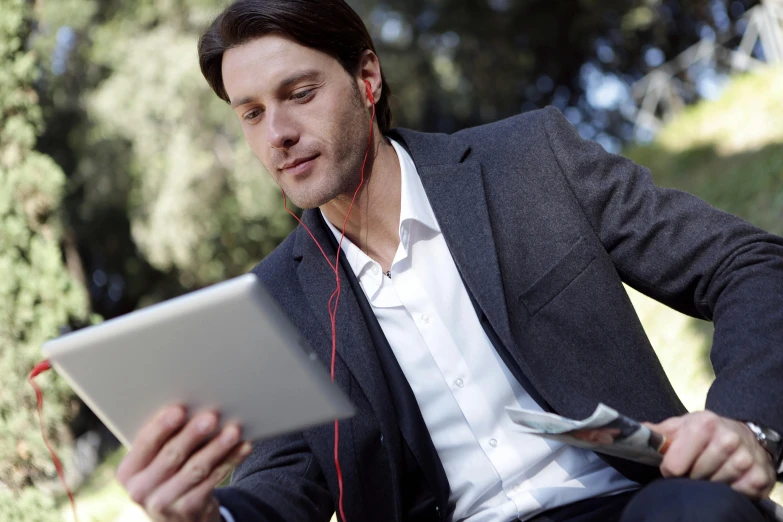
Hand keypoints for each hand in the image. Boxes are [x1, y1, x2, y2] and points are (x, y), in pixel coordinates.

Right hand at [117, 405, 252, 521]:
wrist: (175, 516)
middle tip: (211, 417)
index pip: (145, 443)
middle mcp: (141, 490)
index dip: (162, 426)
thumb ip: (163, 440)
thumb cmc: (166, 473)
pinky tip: (243, 447)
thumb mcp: (154, 462)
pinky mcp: (188, 509)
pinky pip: (213, 480)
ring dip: (217, 447)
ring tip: (233, 430)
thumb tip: (193, 406)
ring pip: (196, 469)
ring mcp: (164, 503)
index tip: (179, 409)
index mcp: (128, 471)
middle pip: (171, 456)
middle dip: (193, 434)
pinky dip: (230, 461)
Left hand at [645, 410, 775, 498]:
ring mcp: (745, 458)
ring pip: (714, 486)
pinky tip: (727, 478)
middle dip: (691, 476)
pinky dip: (728, 490)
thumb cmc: (705, 432)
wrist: (743, 434)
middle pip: (695, 477)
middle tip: (695, 468)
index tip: (674, 466)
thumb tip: (633, 431)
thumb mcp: (681, 426)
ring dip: (709, 483)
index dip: (670, 469)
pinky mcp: (759, 477)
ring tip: (710, 471)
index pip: (675, 464)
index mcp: (704, 424)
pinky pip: (735, 494)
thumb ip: (659, 432)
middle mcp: (728, 439)